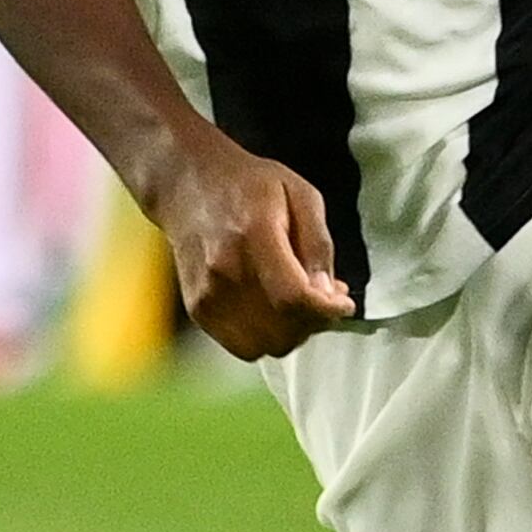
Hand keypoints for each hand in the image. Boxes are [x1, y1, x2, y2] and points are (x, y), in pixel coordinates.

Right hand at [144, 131, 353, 360]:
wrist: (188, 186)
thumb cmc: (248, 185)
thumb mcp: (300, 195)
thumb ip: (318, 244)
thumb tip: (328, 294)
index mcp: (254, 234)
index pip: (293, 297)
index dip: (326, 310)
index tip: (343, 304)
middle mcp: (225, 270)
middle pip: (281, 330)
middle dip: (313, 322)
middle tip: (322, 300)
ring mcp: (208, 295)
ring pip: (264, 345)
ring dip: (290, 333)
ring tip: (297, 306)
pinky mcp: (198, 309)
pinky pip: (242, 345)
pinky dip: (265, 336)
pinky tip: (272, 310)